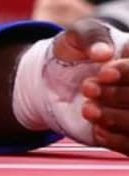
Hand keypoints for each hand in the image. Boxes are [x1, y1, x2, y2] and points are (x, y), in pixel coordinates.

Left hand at [79, 21, 128, 152]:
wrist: (54, 79)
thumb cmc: (73, 52)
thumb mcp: (77, 35)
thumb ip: (90, 36)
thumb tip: (104, 52)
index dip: (127, 73)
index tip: (103, 73)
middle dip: (118, 95)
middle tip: (88, 88)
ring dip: (116, 118)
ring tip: (88, 108)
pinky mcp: (127, 134)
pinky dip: (116, 140)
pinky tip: (97, 129)